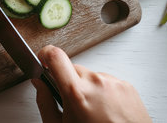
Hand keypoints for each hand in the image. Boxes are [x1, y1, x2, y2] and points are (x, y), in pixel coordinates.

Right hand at [32, 45, 151, 122]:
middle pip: (73, 68)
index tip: (43, 59)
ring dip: (87, 88)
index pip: (55, 56)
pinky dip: (103, 93)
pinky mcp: (126, 86)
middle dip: (68, 81)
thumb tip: (39, 84)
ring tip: (93, 111)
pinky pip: (107, 82)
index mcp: (77, 93)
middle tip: (72, 103)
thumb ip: (45, 102)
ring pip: (90, 76)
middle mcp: (97, 82)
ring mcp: (114, 83)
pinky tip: (105, 111)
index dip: (45, 54)